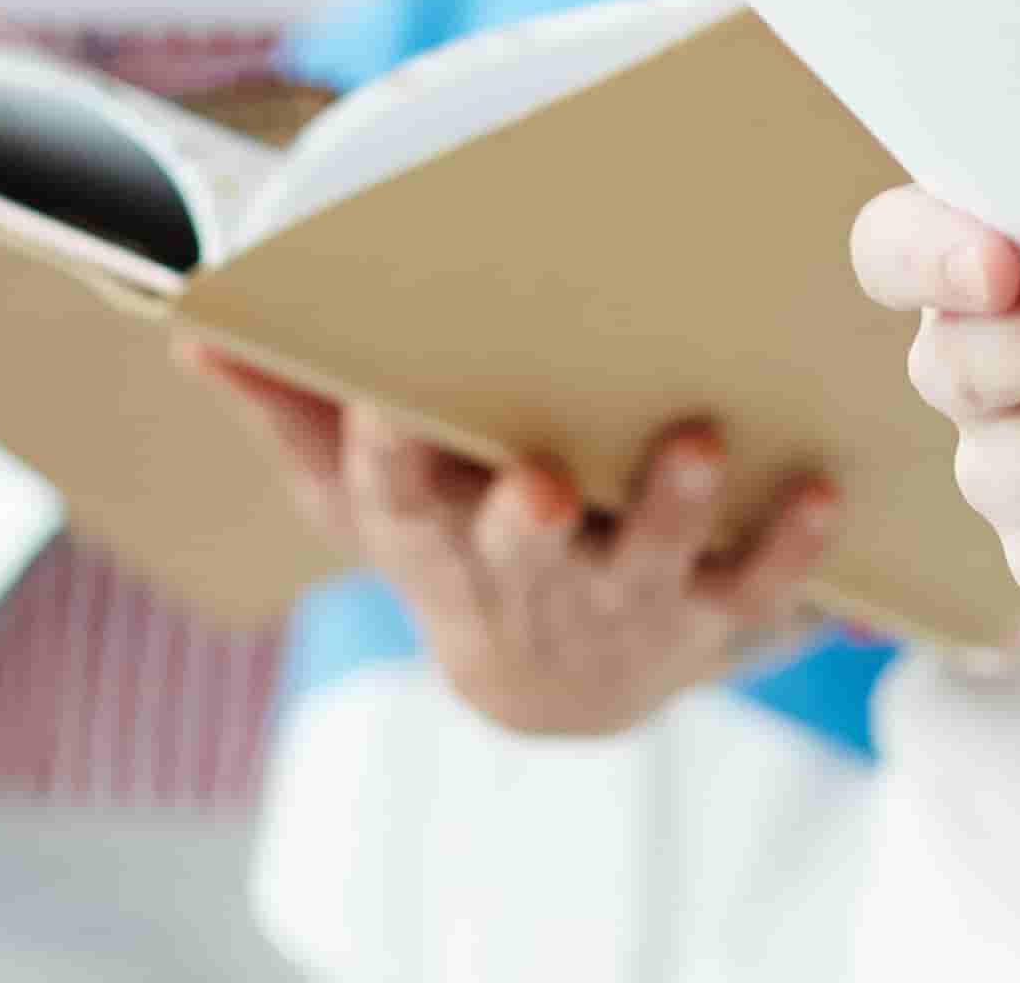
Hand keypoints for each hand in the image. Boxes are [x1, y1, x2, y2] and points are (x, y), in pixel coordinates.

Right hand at [186, 346, 841, 737]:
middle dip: (522, 526)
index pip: (389, 506)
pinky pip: (756, 589)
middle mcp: (523, 587)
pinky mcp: (709, 619)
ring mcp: (620, 609)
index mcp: (432, 546)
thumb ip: (290, 413)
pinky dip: (792, 546)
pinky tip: (825, 489)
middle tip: (536, 483)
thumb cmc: (449, 548)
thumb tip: (193, 327)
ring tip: (702, 445)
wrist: (552, 692)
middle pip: (516, 559)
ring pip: (645, 566)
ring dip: (671, 512)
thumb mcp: (358, 502)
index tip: (385, 402)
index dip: (383, 463)